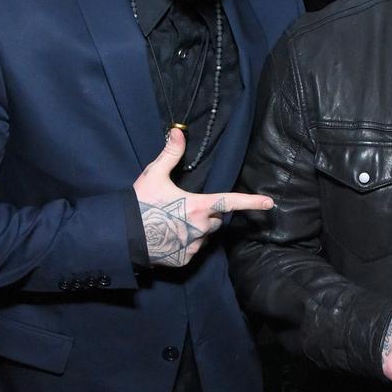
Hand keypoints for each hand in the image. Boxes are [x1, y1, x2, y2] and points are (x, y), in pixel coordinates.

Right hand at [134, 128, 273, 266]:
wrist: (122, 236)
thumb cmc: (139, 203)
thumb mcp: (154, 175)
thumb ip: (170, 154)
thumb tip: (178, 132)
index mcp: (198, 206)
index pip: (230, 202)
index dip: (251, 202)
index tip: (269, 203)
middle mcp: (200, 228)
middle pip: (215, 219)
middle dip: (207, 213)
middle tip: (184, 208)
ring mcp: (193, 246)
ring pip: (205, 236)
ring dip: (197, 229)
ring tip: (172, 223)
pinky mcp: (184, 260)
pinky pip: (192, 250)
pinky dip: (185, 244)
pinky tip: (168, 237)